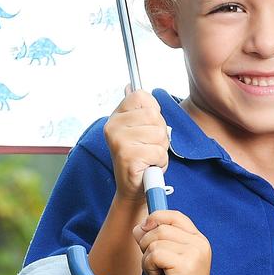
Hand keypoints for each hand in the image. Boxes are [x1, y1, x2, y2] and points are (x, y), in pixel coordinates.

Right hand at [104, 89, 168, 205]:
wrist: (134, 189)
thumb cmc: (141, 158)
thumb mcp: (138, 129)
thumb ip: (137, 108)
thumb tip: (130, 85)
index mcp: (115, 117)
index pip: (141, 96)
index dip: (152, 111)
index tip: (147, 127)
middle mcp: (112, 127)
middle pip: (154, 115)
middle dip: (160, 133)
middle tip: (149, 146)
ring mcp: (119, 142)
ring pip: (159, 133)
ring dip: (161, 148)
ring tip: (149, 157)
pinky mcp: (128, 158)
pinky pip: (159, 151)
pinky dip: (160, 162)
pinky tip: (148, 166)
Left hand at [133, 210, 213, 274]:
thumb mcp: (168, 260)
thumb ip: (156, 241)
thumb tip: (138, 227)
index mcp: (197, 239)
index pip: (174, 216)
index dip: (155, 218)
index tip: (144, 230)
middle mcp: (199, 243)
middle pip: (159, 227)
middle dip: (146, 244)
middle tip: (152, 263)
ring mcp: (194, 253)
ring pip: (155, 241)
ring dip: (147, 259)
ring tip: (157, 273)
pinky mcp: (185, 265)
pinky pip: (155, 254)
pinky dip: (149, 266)